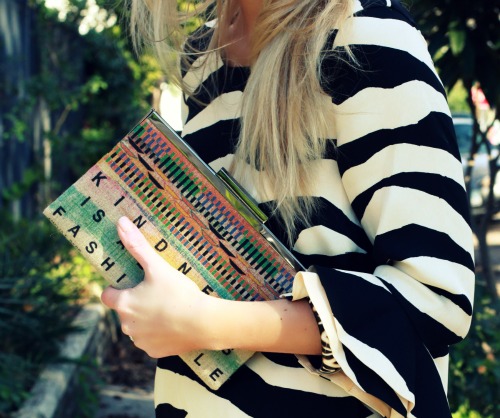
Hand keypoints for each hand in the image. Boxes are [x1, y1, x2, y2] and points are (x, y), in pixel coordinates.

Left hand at [101, 216, 207, 357]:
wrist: (203, 323)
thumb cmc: (178, 293)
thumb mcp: (157, 267)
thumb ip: (137, 246)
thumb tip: (120, 222)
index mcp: (124, 303)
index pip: (107, 295)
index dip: (117, 289)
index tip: (132, 284)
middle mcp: (126, 325)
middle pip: (124, 311)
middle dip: (136, 303)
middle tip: (156, 294)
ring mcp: (140, 341)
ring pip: (137, 327)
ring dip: (146, 320)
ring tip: (167, 309)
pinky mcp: (154, 352)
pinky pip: (151, 341)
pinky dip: (159, 334)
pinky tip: (173, 325)